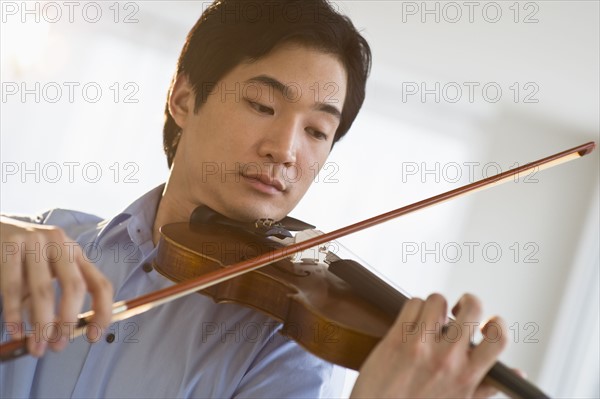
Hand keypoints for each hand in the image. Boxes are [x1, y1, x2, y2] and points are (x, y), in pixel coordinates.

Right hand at [1, 217, 112, 355]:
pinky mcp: (9, 246)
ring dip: (41, 325)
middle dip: (68, 322)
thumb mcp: (44, 275)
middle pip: (74, 287)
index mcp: (76, 253)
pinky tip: (16, 332)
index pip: (101, 284)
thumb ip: (53, 302)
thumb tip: (56, 338)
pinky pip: (12, 287)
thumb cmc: (22, 259)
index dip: (102, 312)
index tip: (93, 337)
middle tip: (58, 346)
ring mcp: (35, 242)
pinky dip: (14, 314)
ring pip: (43, 291)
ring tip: (37, 347)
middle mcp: (61, 244)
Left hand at [351, 293, 506, 397]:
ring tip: (429, 319)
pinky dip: (413, 308)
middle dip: (468, 301)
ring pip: (438, 300)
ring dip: (435, 305)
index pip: (499, 339)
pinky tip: (411, 322)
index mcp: (467, 376)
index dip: (497, 324)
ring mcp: (421, 346)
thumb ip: (486, 386)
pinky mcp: (397, 339)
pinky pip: (412, 304)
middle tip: (458, 310)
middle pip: (472, 308)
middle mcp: (447, 359)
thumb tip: (518, 374)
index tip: (487, 324)